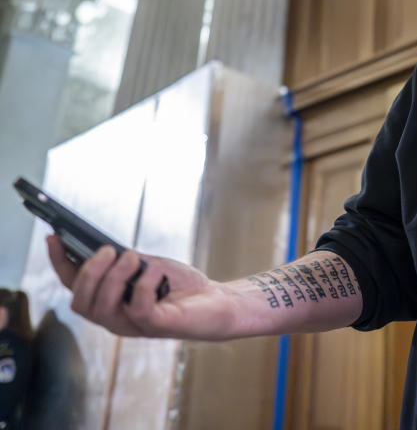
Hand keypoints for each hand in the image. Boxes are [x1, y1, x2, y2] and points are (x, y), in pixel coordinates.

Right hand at [47, 235, 238, 339]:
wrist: (216, 302)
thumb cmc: (180, 285)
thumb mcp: (146, 266)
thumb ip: (125, 261)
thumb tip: (103, 248)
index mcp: (108, 301)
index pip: (74, 286)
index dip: (60, 263)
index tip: (53, 237)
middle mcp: (115, 318)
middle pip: (80, 302)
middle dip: (88, 272)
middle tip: (108, 250)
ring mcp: (134, 325)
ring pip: (103, 307)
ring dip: (114, 277)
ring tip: (131, 257)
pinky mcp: (157, 326)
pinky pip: (138, 309)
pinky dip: (144, 284)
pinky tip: (156, 271)